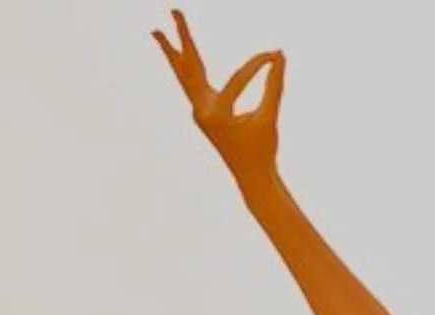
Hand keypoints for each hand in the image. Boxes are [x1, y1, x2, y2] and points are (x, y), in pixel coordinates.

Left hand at [153, 8, 284, 186]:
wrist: (251, 177)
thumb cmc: (262, 150)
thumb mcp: (270, 116)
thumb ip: (275, 85)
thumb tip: (279, 54)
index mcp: (216, 114)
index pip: (237, 78)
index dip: (258, 65)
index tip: (274, 56)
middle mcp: (200, 111)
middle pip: (189, 66)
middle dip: (182, 37)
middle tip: (173, 10)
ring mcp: (198, 112)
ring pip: (184, 75)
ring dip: (172, 52)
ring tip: (156, 31)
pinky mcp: (203, 113)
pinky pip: (192, 84)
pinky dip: (185, 67)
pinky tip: (180, 56)